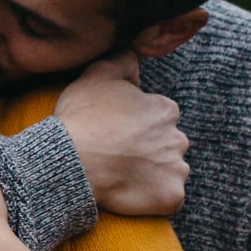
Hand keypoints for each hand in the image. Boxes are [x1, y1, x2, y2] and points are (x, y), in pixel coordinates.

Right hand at [57, 53, 187, 216]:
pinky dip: (156, 198)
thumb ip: (124, 59)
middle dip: (151, 149)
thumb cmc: (83, 118)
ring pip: (172, 170)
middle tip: (120, 155)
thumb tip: (138, 52)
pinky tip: (133, 193)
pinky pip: (170, 198)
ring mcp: (177, 169)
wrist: (72, 162)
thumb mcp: (98, 73)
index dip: (138, 124)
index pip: (160, 116)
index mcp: (165, 109)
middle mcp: (178, 138)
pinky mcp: (170, 196)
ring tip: (125, 175)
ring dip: (155, 173)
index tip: (118, 132)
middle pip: (168, 144)